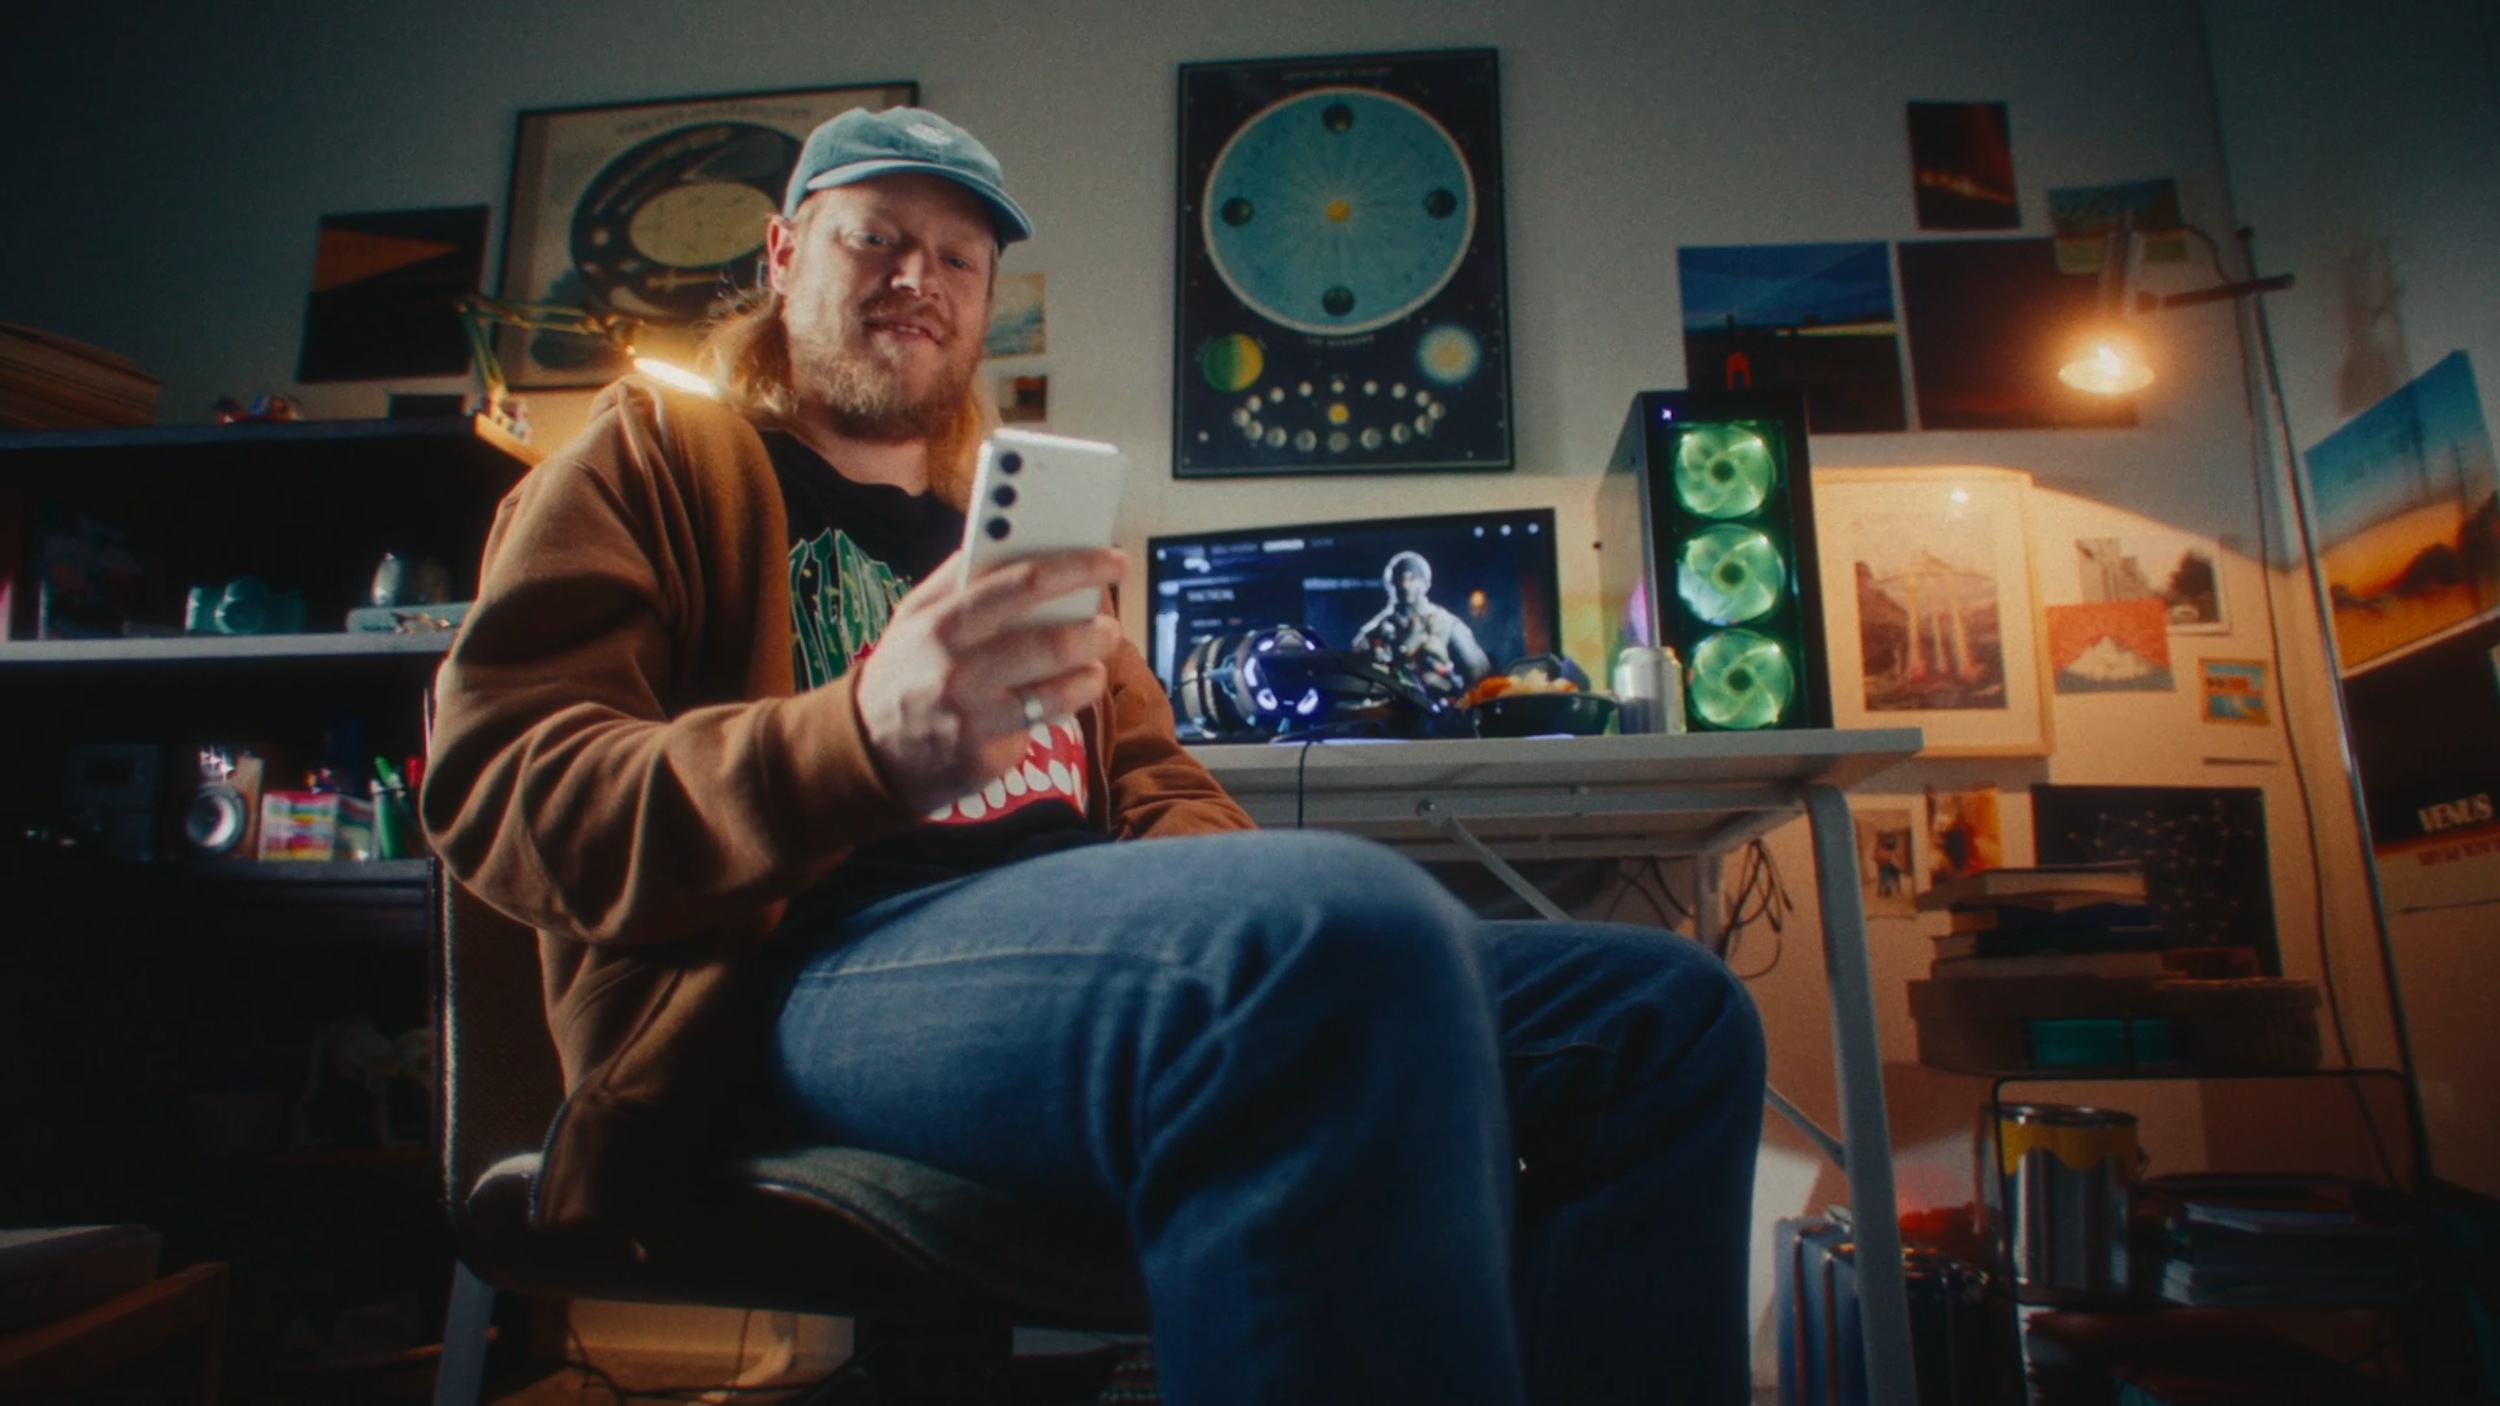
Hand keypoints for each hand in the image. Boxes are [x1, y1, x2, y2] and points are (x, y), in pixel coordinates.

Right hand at [851, 547, 1126, 814]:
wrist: (866, 750)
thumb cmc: (903, 671)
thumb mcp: (913, 616)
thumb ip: (958, 579)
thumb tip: (1010, 537)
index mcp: (943, 624)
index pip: (1024, 584)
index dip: (1078, 568)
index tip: (1113, 560)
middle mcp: (957, 671)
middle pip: (1051, 643)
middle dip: (1095, 632)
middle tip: (1109, 628)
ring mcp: (972, 720)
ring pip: (1055, 694)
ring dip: (1089, 675)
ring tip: (1094, 665)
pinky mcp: (983, 759)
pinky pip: (1037, 730)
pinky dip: (1054, 712)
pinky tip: (1055, 701)